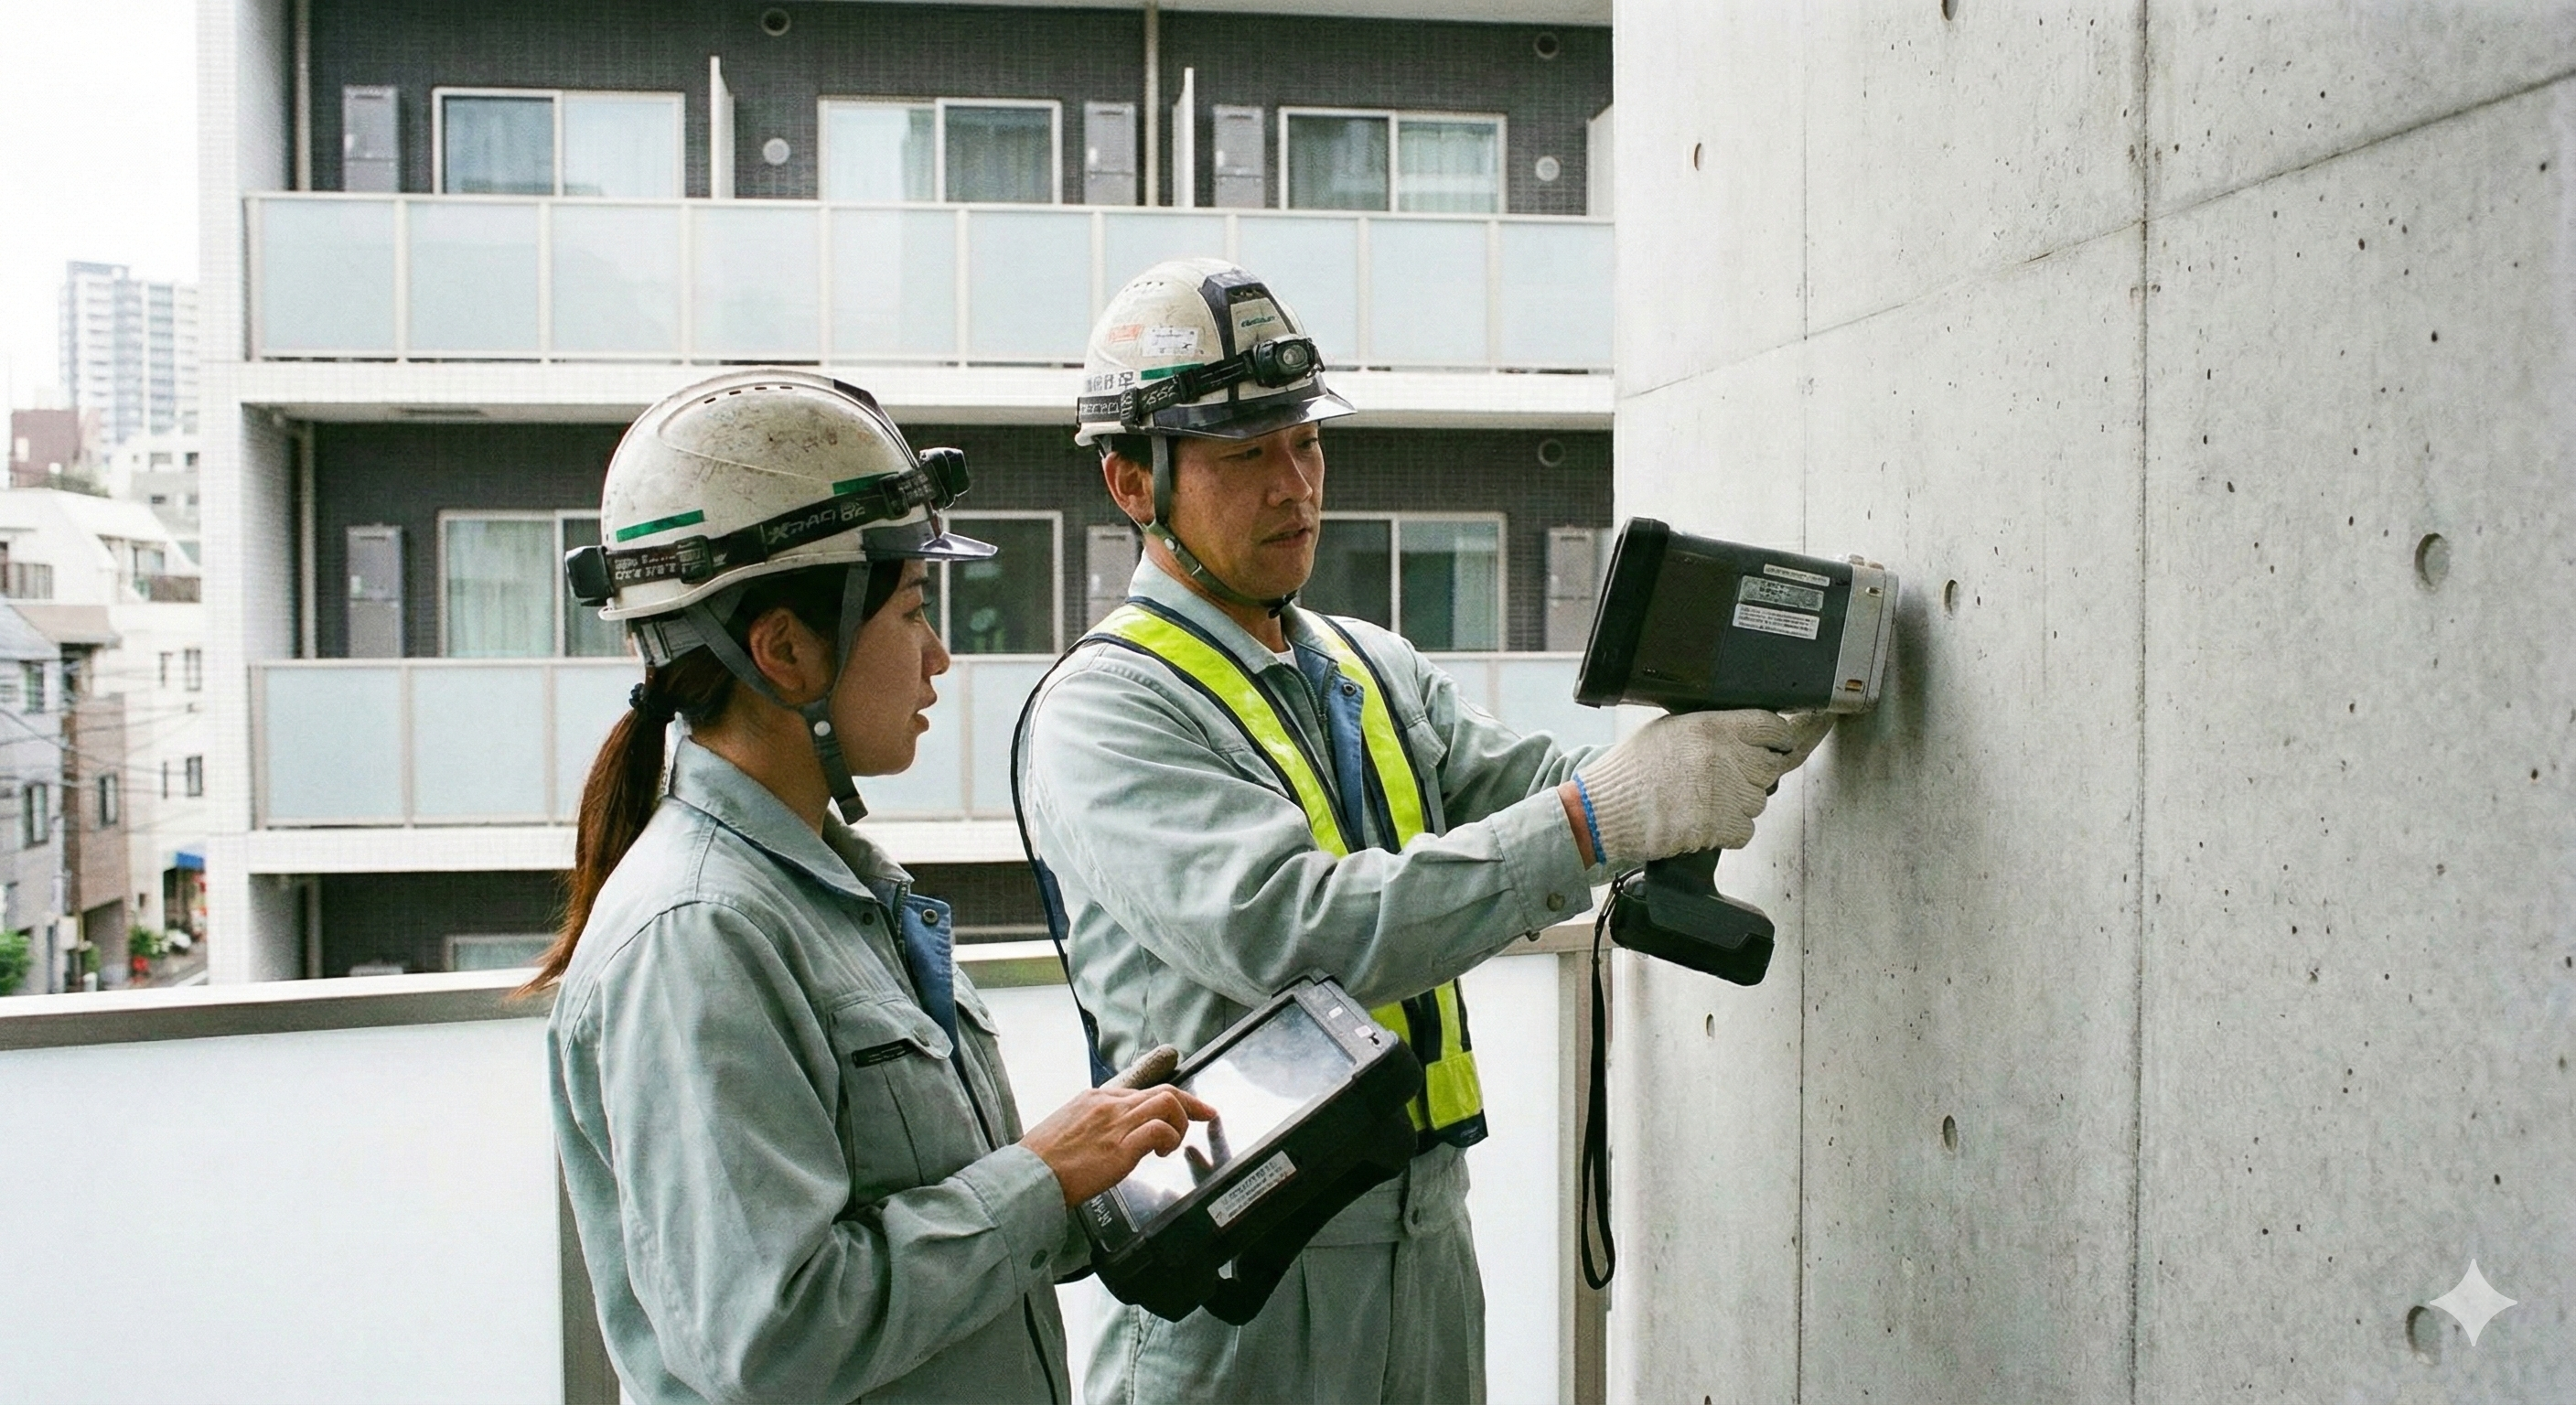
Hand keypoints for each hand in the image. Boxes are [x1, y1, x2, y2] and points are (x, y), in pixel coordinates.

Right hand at [1020, 1084, 1215, 1204]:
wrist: (1028, 1176)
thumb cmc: (1043, 1160)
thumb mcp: (1069, 1126)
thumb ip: (1093, 1123)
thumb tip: (1110, 1133)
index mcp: (1096, 1097)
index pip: (1143, 1087)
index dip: (1171, 1095)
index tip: (1188, 1104)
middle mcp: (1109, 1105)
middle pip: (1164, 1091)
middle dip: (1191, 1104)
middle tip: (1207, 1115)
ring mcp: (1115, 1124)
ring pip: (1167, 1103)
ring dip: (1179, 1124)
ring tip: (1170, 1146)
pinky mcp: (1120, 1148)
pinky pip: (1158, 1130)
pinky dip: (1169, 1139)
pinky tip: (1161, 1154)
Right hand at [1573, 710, 1822, 865]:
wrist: (1602, 810)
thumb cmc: (1629, 770)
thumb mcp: (1667, 730)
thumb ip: (1709, 729)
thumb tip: (1744, 736)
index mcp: (1711, 726)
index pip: (1771, 726)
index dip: (1779, 737)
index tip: (1779, 744)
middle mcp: (1722, 757)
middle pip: (1770, 767)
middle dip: (1754, 775)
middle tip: (1728, 781)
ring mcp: (1723, 793)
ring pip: (1759, 801)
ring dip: (1739, 805)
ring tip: (1704, 802)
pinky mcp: (1717, 827)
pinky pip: (1746, 830)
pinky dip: (1730, 831)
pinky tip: (1703, 822)